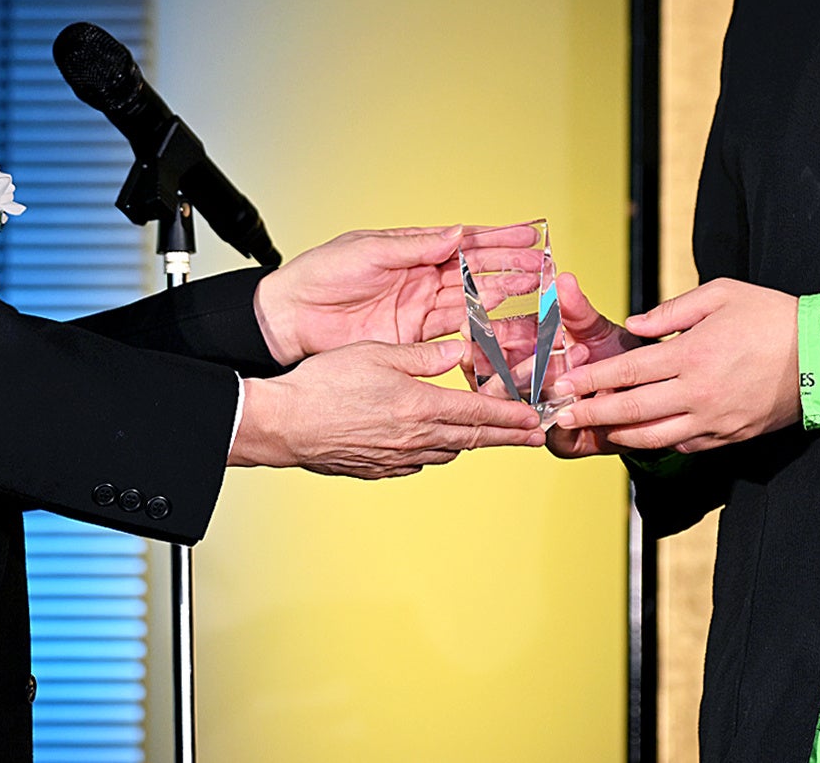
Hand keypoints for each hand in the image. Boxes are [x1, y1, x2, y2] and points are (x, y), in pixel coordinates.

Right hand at [231, 338, 545, 478]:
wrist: (284, 424)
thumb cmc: (323, 384)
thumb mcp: (377, 353)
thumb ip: (422, 355)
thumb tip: (458, 352)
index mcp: (419, 406)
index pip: (479, 413)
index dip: (511, 416)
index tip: (535, 419)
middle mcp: (414, 438)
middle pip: (472, 438)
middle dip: (507, 436)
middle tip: (534, 437)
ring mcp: (396, 458)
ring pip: (446, 451)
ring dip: (471, 443)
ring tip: (488, 437)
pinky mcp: (377, 468)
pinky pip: (417, 462)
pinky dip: (435, 453)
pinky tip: (434, 446)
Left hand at [253, 222, 543, 363]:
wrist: (290, 319)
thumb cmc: (321, 276)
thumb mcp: (369, 252)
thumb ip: (415, 247)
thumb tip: (455, 234)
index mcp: (413, 251)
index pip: (465, 243)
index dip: (499, 240)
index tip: (531, 236)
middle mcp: (422, 280)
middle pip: (477, 274)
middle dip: (513, 271)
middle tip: (546, 271)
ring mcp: (419, 311)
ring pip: (473, 307)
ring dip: (504, 304)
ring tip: (536, 302)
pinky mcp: (412, 341)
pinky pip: (453, 339)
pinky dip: (479, 339)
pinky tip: (502, 339)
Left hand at [549, 279, 800, 453]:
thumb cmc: (771, 317)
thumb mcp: (720, 294)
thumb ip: (671, 311)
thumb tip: (636, 324)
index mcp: (692, 354)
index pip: (628, 371)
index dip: (592, 379)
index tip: (565, 382)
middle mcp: (697, 392)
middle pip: (631, 409)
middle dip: (591, 412)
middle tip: (561, 415)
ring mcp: (713, 419)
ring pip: (653, 436)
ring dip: (618, 433)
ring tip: (594, 428)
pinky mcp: (728, 435)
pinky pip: (683, 445)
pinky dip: (656, 443)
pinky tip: (640, 436)